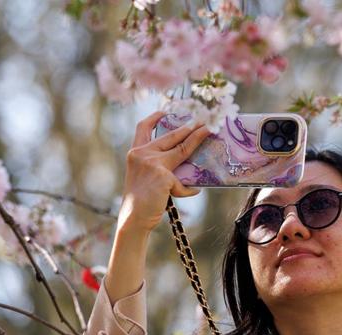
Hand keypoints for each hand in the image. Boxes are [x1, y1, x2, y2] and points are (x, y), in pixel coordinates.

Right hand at [118, 111, 213, 232]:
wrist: (133, 217)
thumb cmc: (138, 200)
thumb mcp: (143, 176)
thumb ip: (157, 165)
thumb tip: (181, 162)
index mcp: (135, 153)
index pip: (143, 127)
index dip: (155, 117)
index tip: (165, 111)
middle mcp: (142, 154)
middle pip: (171, 135)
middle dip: (188, 126)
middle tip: (201, 120)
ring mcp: (153, 163)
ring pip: (182, 149)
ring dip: (197, 139)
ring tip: (208, 132)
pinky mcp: (164, 176)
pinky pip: (183, 182)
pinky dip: (188, 189)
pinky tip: (195, 191)